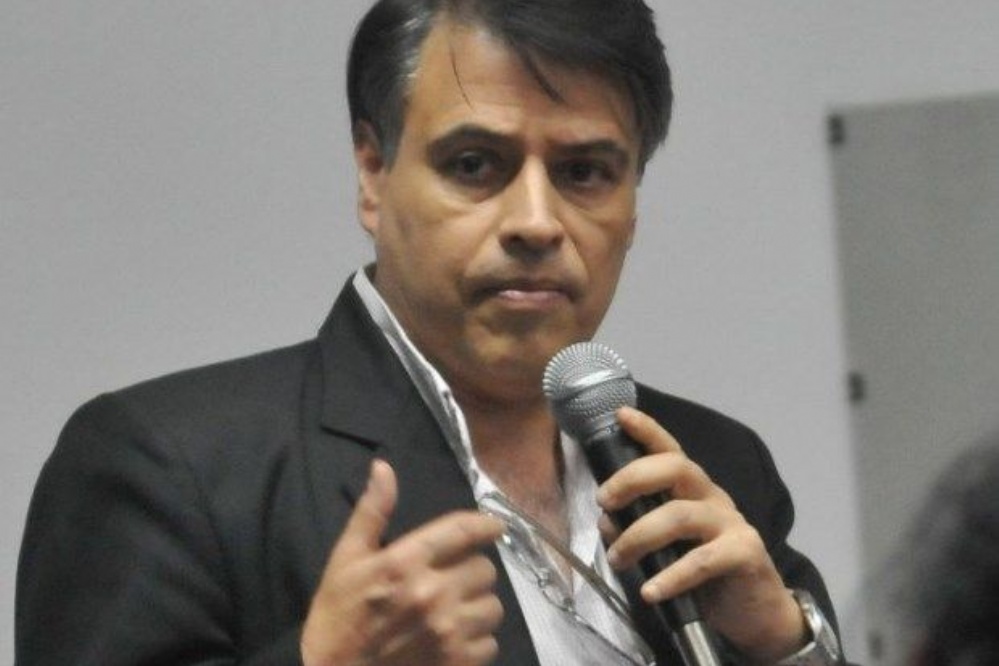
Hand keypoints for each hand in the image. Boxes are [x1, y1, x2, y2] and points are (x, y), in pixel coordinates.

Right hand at [301, 460, 504, 665]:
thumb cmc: (337, 617)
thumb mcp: (346, 559)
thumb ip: (372, 512)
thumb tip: (384, 468)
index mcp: (405, 561)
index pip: (462, 531)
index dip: (485, 525)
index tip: (494, 527)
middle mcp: (432, 592)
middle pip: (484, 568)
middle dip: (471, 570)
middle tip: (453, 579)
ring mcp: (447, 631)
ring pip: (492, 606)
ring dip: (478, 605)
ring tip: (456, 609)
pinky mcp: (456, 662)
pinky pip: (490, 642)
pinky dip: (477, 640)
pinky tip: (456, 638)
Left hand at [596, 407, 805, 663]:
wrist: (755, 614)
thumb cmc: (706, 577)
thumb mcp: (666, 550)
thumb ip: (637, 530)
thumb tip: (607, 520)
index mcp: (692, 490)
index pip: (670, 451)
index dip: (647, 430)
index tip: (619, 415)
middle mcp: (713, 497)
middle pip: (675, 468)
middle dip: (632, 479)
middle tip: (603, 502)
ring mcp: (732, 523)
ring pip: (680, 515)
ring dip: (639, 536)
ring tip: (617, 560)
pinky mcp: (745, 553)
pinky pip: (703, 560)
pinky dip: (671, 577)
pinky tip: (650, 592)